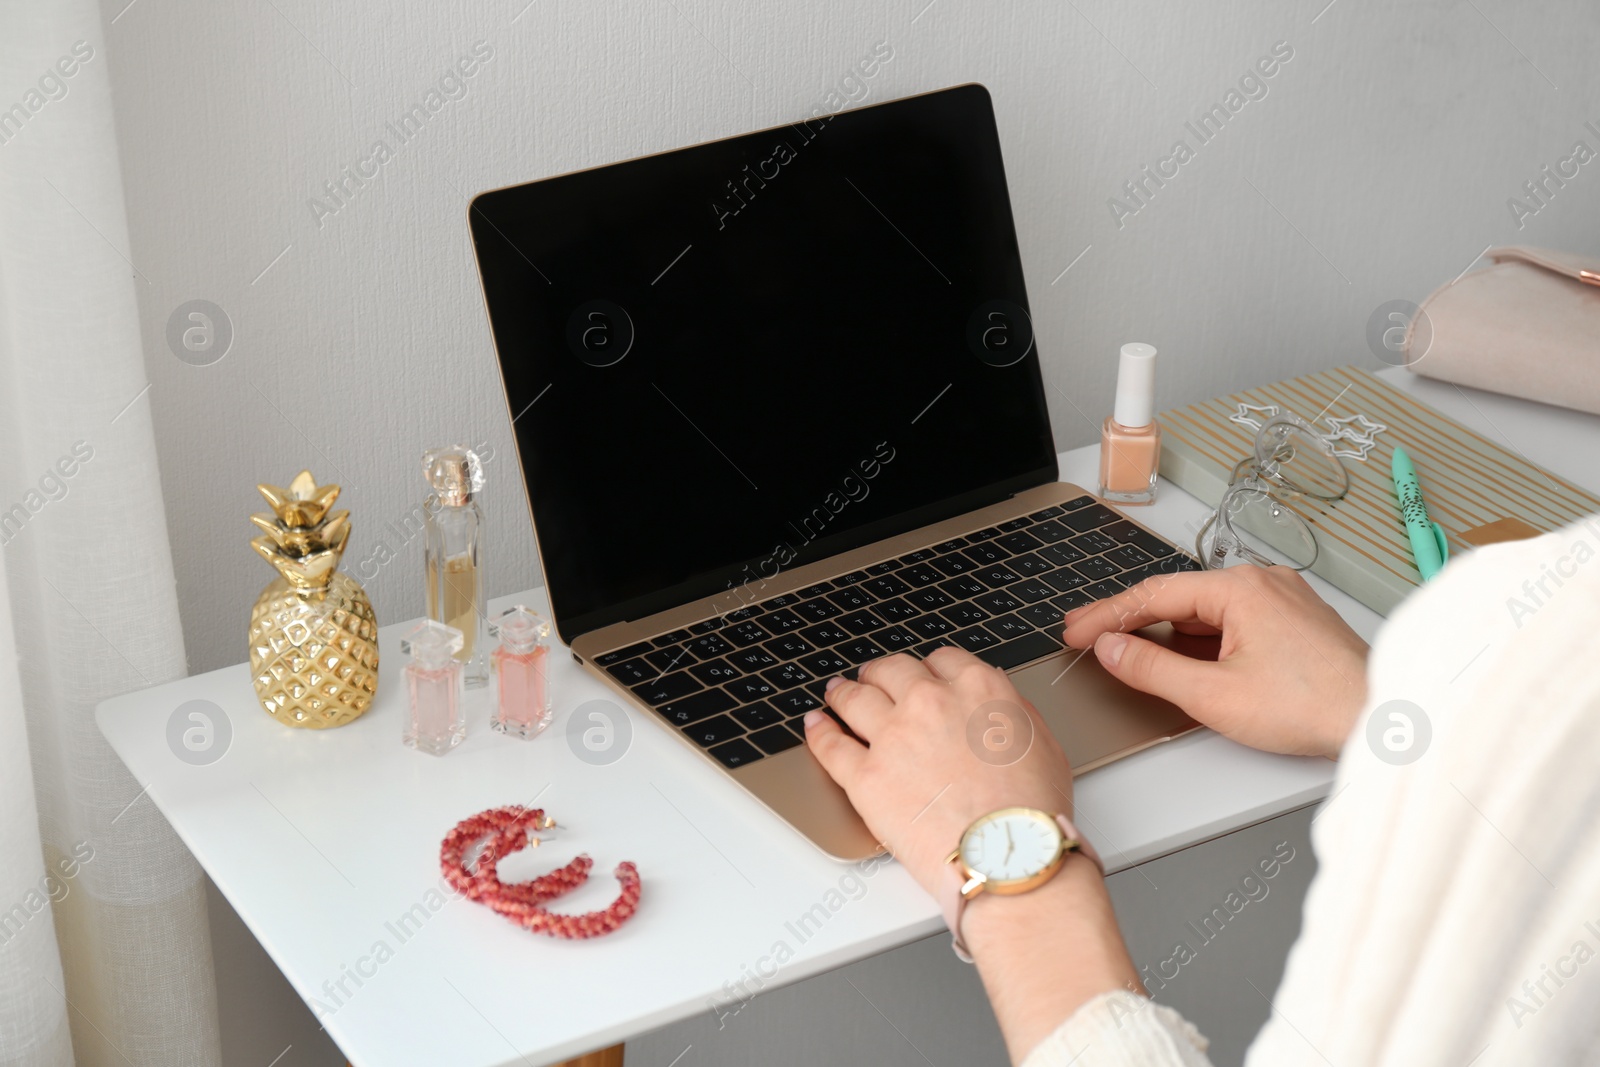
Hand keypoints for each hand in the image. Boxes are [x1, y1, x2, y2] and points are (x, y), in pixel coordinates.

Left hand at [803, 648, 1074, 895]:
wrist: (1008, 858)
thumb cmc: (1031, 813)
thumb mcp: (1044, 744)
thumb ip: (1014, 710)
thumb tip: (997, 694)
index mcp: (977, 689)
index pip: (942, 660)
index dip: (930, 670)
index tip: (923, 677)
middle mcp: (930, 702)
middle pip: (892, 671)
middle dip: (882, 674)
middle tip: (875, 680)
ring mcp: (892, 737)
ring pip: (854, 698)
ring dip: (844, 693)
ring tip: (837, 694)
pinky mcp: (865, 776)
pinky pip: (830, 745)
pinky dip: (818, 731)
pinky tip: (816, 725)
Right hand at [1061, 565, 1367, 757]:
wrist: (1381, 720)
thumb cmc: (1314, 706)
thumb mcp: (1213, 695)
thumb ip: (1152, 669)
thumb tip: (1112, 650)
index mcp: (1239, 588)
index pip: (1153, 595)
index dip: (1106, 616)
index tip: (1076, 633)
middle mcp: (1262, 583)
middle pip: (1178, 599)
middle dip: (1130, 621)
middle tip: (1088, 637)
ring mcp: (1281, 600)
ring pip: (1205, 612)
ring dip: (1166, 633)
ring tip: (1127, 653)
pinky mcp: (1294, 622)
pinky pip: (1232, 622)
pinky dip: (1201, 640)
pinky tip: (1184, 661)